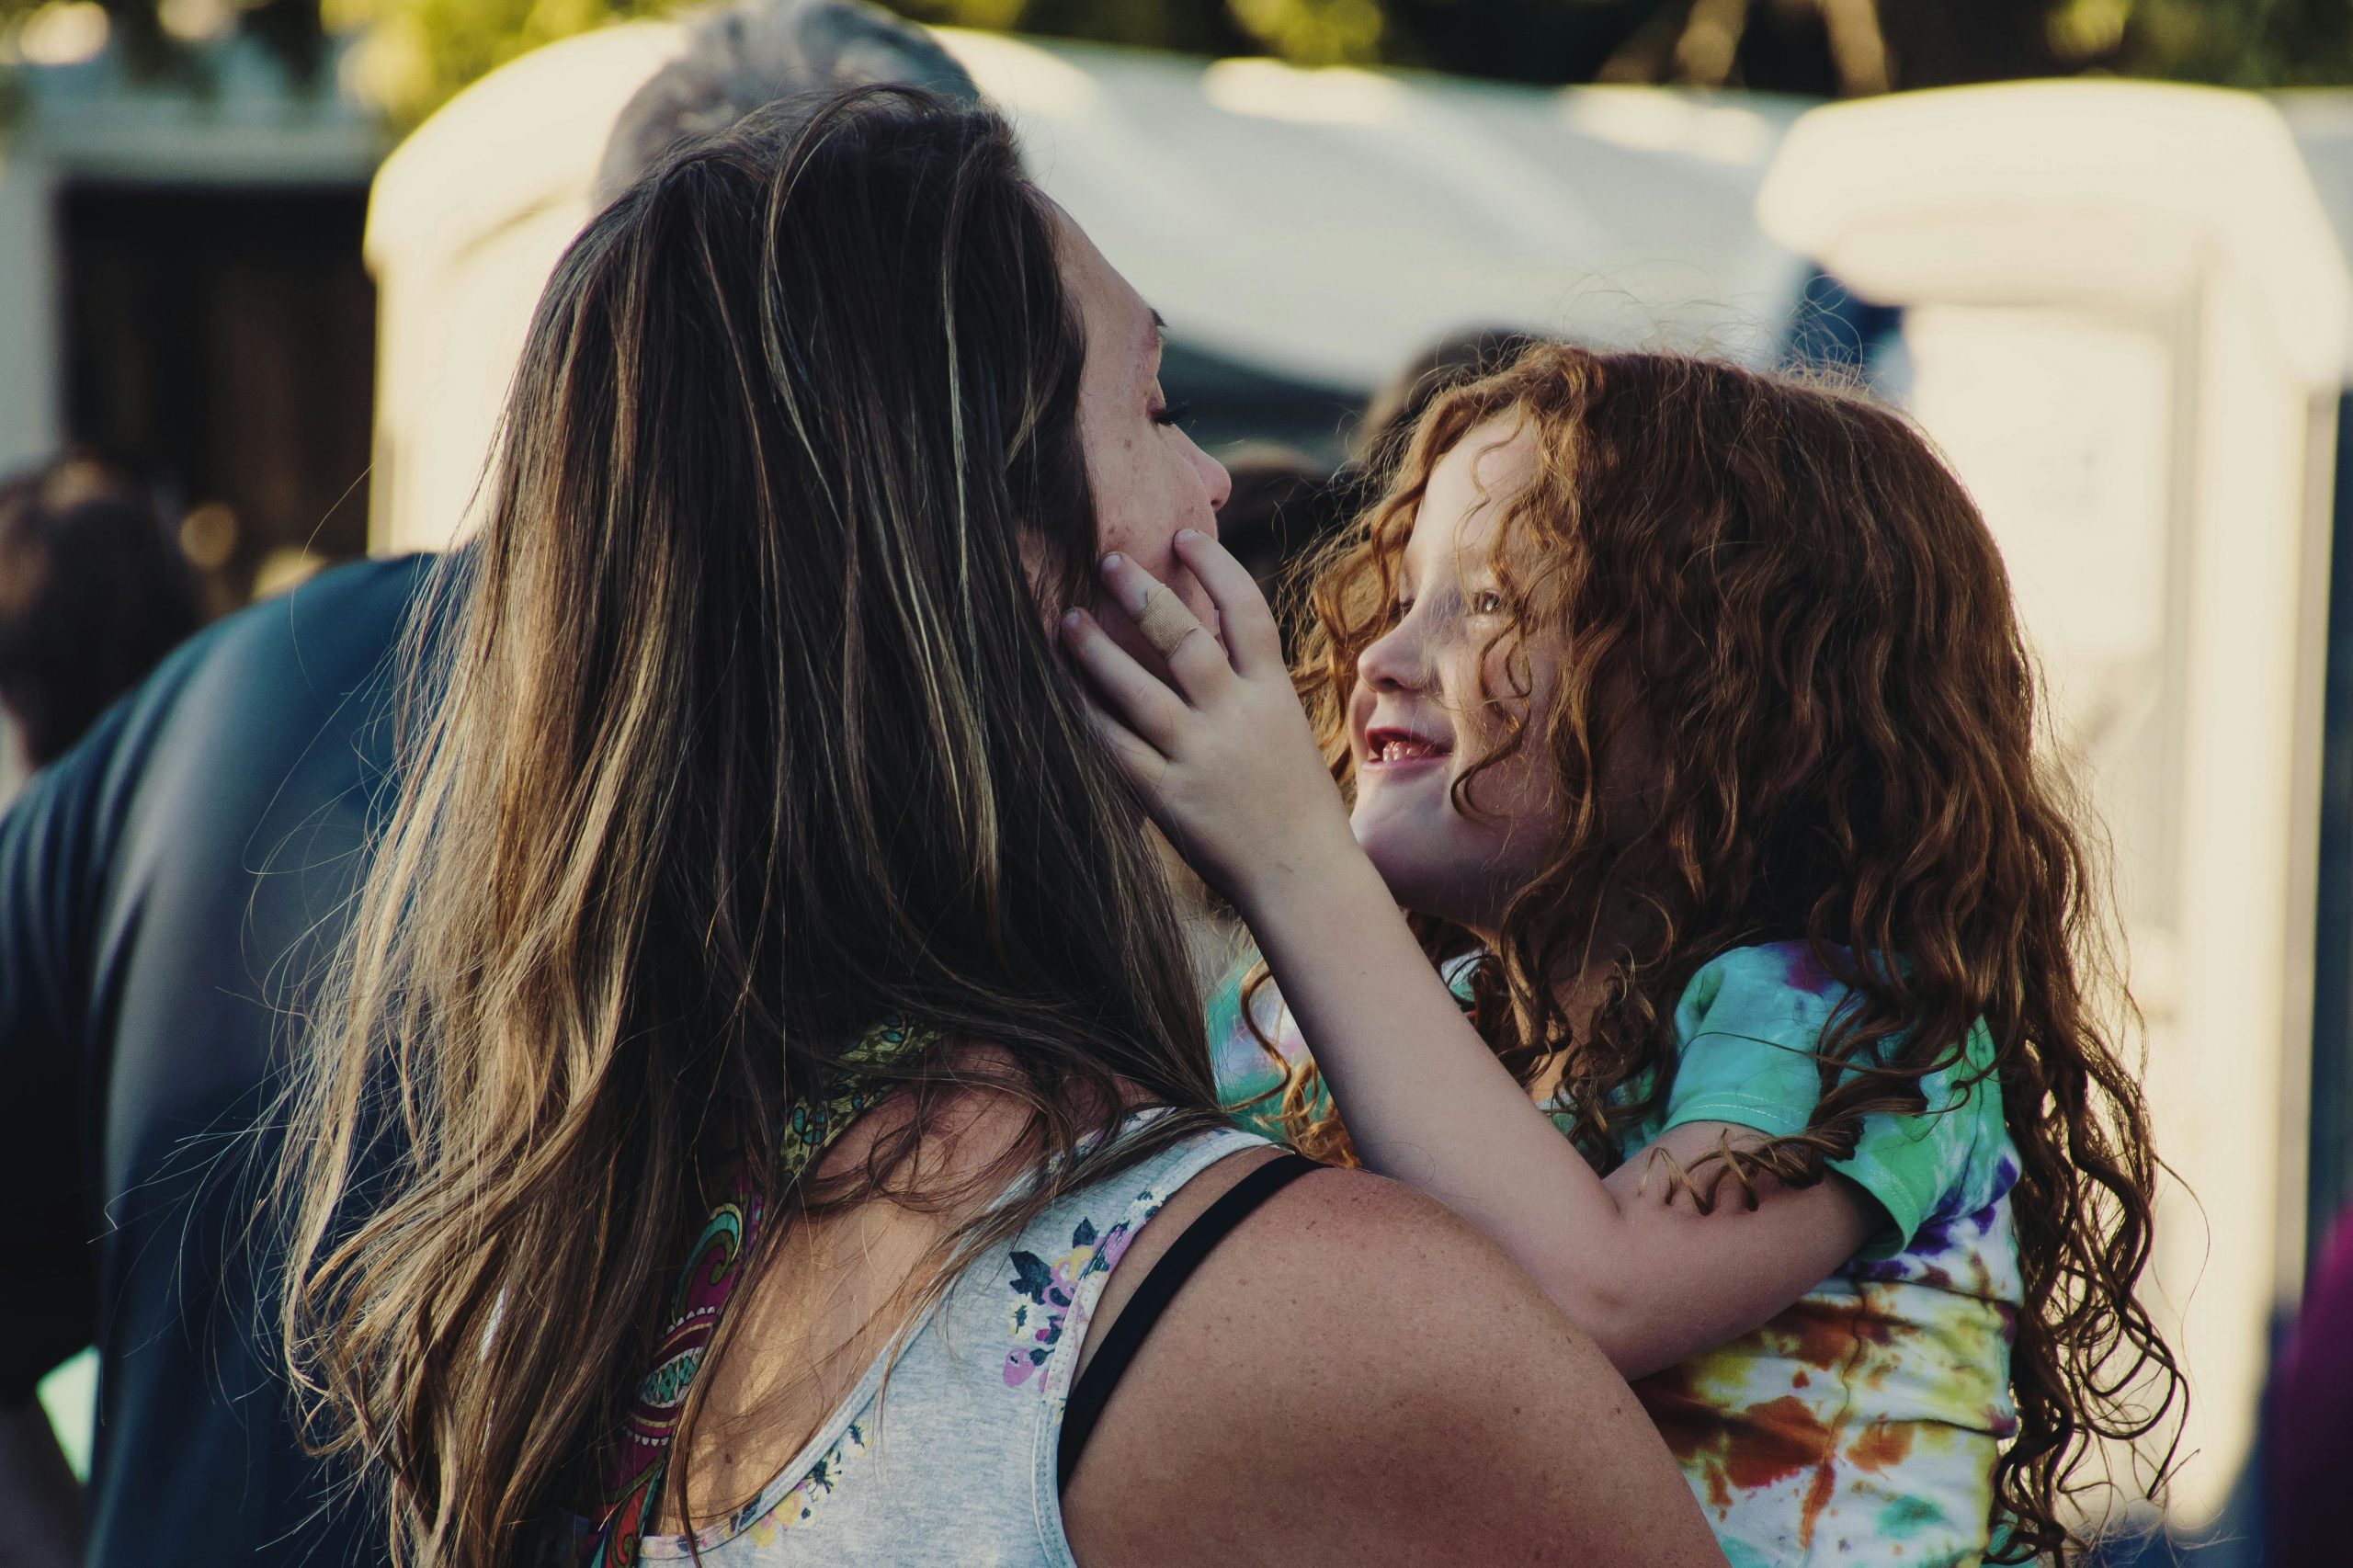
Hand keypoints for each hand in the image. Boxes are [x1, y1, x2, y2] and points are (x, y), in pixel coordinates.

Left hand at [1059, 531, 1359, 908]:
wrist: (1305, 877)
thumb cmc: (1295, 803)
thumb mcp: (1286, 730)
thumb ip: (1249, 686)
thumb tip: (1209, 632)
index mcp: (1273, 694)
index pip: (1246, 611)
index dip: (1214, 566)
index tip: (1183, 535)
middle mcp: (1237, 718)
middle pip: (1185, 638)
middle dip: (1142, 593)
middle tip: (1105, 560)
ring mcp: (1202, 758)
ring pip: (1139, 690)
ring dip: (1097, 651)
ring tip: (1067, 620)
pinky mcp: (1170, 797)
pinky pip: (1118, 748)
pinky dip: (1087, 716)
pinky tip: (1062, 690)